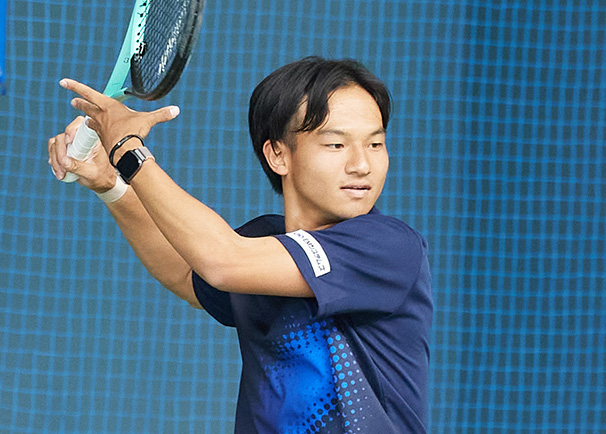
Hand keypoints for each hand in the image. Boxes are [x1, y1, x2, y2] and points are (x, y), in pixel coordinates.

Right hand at [48, 116, 115, 191]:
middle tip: (63, 169)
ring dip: (55, 159)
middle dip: (60, 153)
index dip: (72, 129)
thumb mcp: (91, 173)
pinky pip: (53, 150)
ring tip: (61, 174)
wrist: (101, 181)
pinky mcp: (65, 149)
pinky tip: (59, 172)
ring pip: (55, 143)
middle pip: (63, 137)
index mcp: (93, 140)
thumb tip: (63, 161)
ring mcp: (72, 143)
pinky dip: (53, 161)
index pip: (81, 125)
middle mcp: (81, 138)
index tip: (68, 141)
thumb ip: (78, 167)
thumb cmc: (101, 175)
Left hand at [59, 78, 179, 153]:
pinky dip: (96, 130)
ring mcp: (100, 128)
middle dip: (79, 102)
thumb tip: (176, 110)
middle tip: (72, 101)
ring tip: (83, 117)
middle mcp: (101, 115)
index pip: (88, 92)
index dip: (74, 86)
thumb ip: (161, 114)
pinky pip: (96, 132)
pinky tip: (97, 132)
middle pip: (86, 106)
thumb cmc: (134, 132)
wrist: (125, 150)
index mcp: (109, 106)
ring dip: (85, 117)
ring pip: (89, 119)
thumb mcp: (148, 120)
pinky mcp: (102, 139)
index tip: (63, 82)